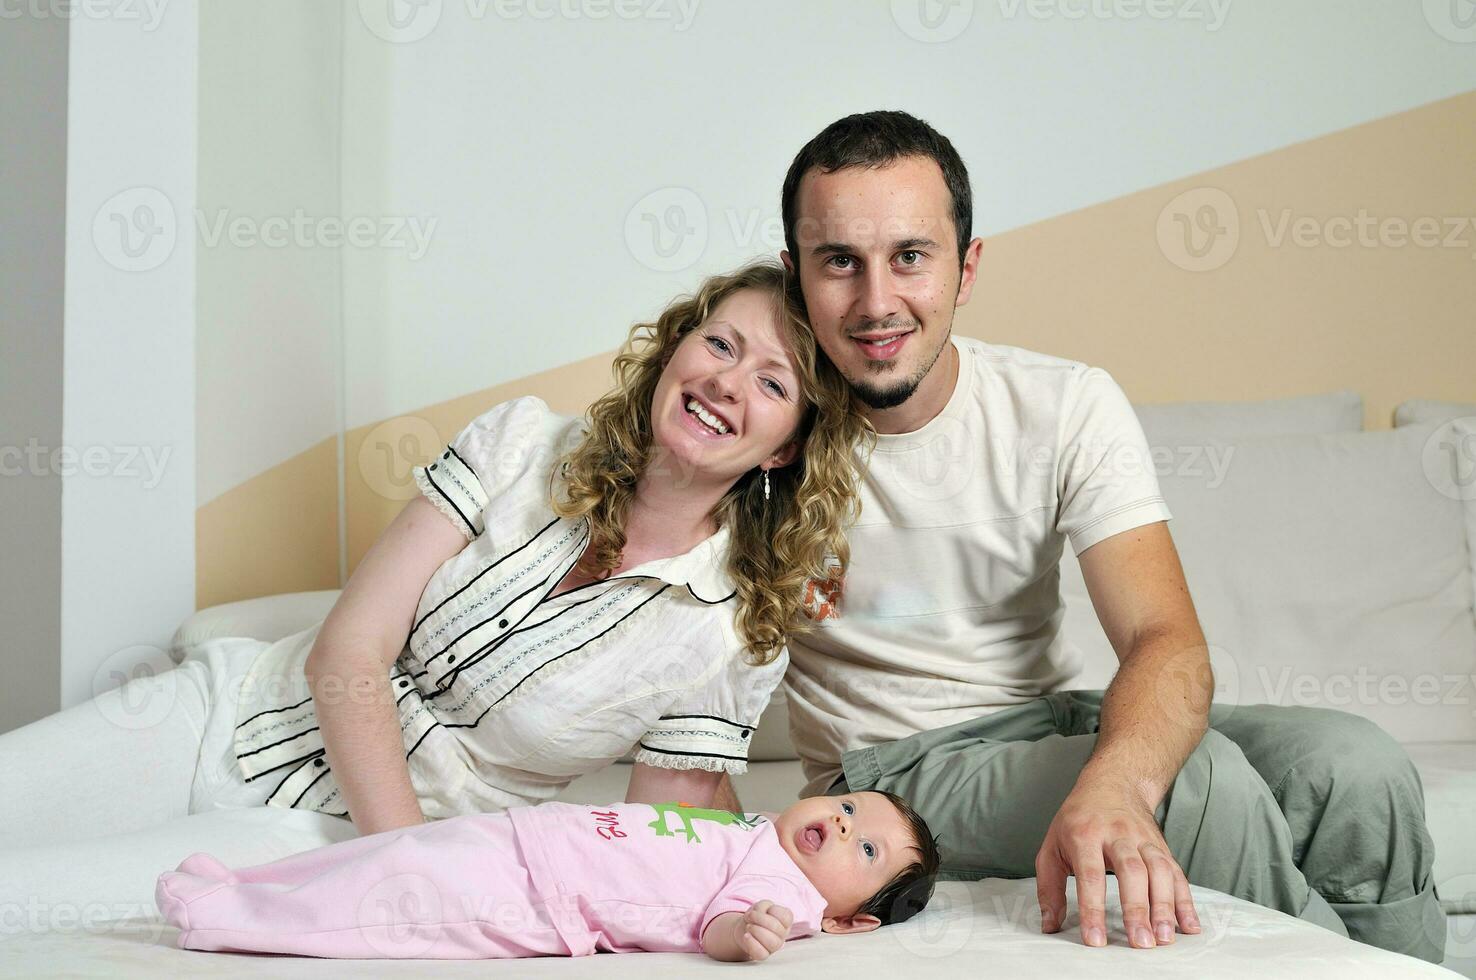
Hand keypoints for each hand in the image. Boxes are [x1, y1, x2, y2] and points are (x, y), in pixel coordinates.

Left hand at [733, 900, 792, 960]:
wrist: (745, 928)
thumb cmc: (757, 916)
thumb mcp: (761, 905)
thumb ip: (763, 907)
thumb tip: (759, 915)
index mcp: (785, 921)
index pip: (786, 917)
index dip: (773, 910)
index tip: (764, 909)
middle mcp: (782, 935)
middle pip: (777, 928)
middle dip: (760, 919)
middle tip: (750, 916)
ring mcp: (774, 946)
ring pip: (772, 942)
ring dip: (756, 931)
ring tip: (748, 926)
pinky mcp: (763, 955)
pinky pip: (761, 953)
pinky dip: (752, 943)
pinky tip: (746, 936)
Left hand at [1035, 774, 1199, 948]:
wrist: (1112, 784)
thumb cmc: (1077, 821)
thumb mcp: (1051, 846)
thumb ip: (1049, 888)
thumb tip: (1050, 926)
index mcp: (1084, 834)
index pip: (1089, 875)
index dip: (1093, 909)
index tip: (1095, 940)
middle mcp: (1117, 834)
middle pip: (1131, 871)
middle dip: (1137, 909)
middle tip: (1140, 943)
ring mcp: (1144, 839)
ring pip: (1159, 871)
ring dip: (1165, 907)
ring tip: (1164, 938)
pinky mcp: (1162, 847)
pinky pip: (1177, 874)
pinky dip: (1185, 901)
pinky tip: (1189, 926)